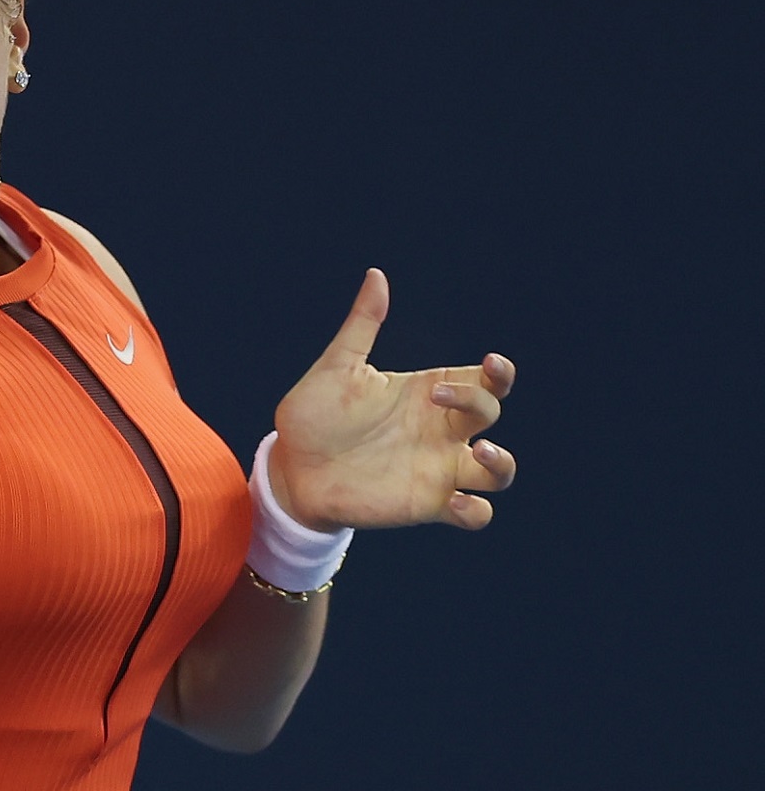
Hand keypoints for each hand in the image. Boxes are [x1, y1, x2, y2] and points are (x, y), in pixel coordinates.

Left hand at [271, 269, 516, 532]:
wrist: (288, 469)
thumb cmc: (312, 417)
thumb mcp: (336, 368)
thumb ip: (361, 326)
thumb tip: (376, 275)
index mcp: (426, 393)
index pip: (482, 381)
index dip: (497, 374)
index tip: (488, 365)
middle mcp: (440, 431)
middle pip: (492, 414)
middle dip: (480, 403)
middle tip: (438, 398)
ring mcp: (437, 469)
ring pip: (499, 472)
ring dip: (501, 464)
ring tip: (480, 453)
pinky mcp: (427, 505)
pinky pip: (474, 515)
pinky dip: (476, 512)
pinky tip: (456, 503)